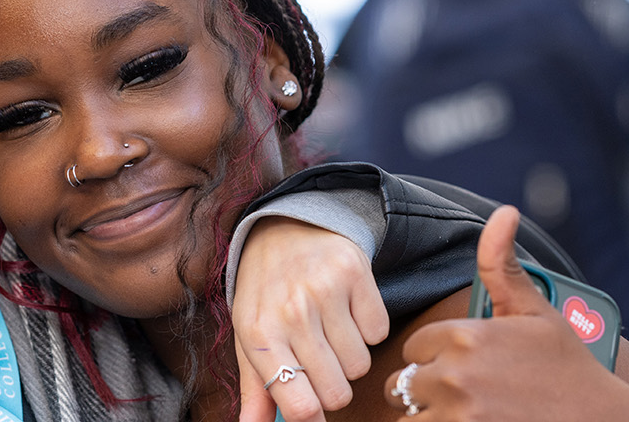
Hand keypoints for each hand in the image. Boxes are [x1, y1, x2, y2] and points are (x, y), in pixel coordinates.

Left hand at [233, 217, 388, 421]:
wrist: (284, 226)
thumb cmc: (265, 290)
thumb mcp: (249, 335)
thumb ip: (255, 389)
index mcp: (258, 334)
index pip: (299, 404)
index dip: (313, 418)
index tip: (314, 414)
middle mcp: (291, 312)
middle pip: (336, 392)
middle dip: (332, 387)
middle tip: (319, 363)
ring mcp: (325, 291)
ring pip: (360, 366)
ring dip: (349, 357)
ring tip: (330, 331)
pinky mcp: (355, 273)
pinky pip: (379, 332)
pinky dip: (367, 329)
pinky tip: (346, 309)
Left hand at [382, 206, 628, 420]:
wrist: (600, 420)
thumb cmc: (568, 368)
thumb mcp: (537, 311)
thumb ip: (503, 266)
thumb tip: (503, 212)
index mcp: (466, 335)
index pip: (415, 347)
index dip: (435, 357)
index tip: (463, 365)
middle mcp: (455, 373)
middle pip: (402, 384)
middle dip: (425, 389)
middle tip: (464, 394)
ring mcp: (457, 413)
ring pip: (408, 415)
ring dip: (429, 415)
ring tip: (467, 410)